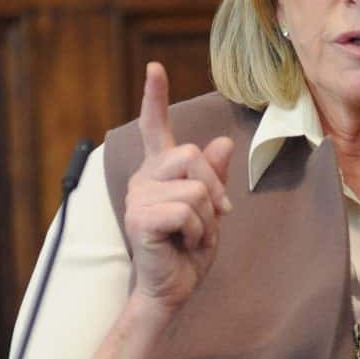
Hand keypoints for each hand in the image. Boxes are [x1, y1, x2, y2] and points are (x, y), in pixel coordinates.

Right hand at [124, 62, 234, 312]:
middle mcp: (143, 178)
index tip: (155, 68)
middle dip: (214, 188)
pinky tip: (184, 243)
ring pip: (194, 187)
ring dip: (207, 218)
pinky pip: (185, 210)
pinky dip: (197, 231)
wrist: (172, 290)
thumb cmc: (188, 251)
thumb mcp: (211, 210)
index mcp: (159, 172)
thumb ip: (214, 177)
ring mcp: (137, 198)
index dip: (155, 97)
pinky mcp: (139, 218)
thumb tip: (222, 142)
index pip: (155, 127)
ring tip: (193, 236)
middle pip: (189, 154)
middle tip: (217, 217)